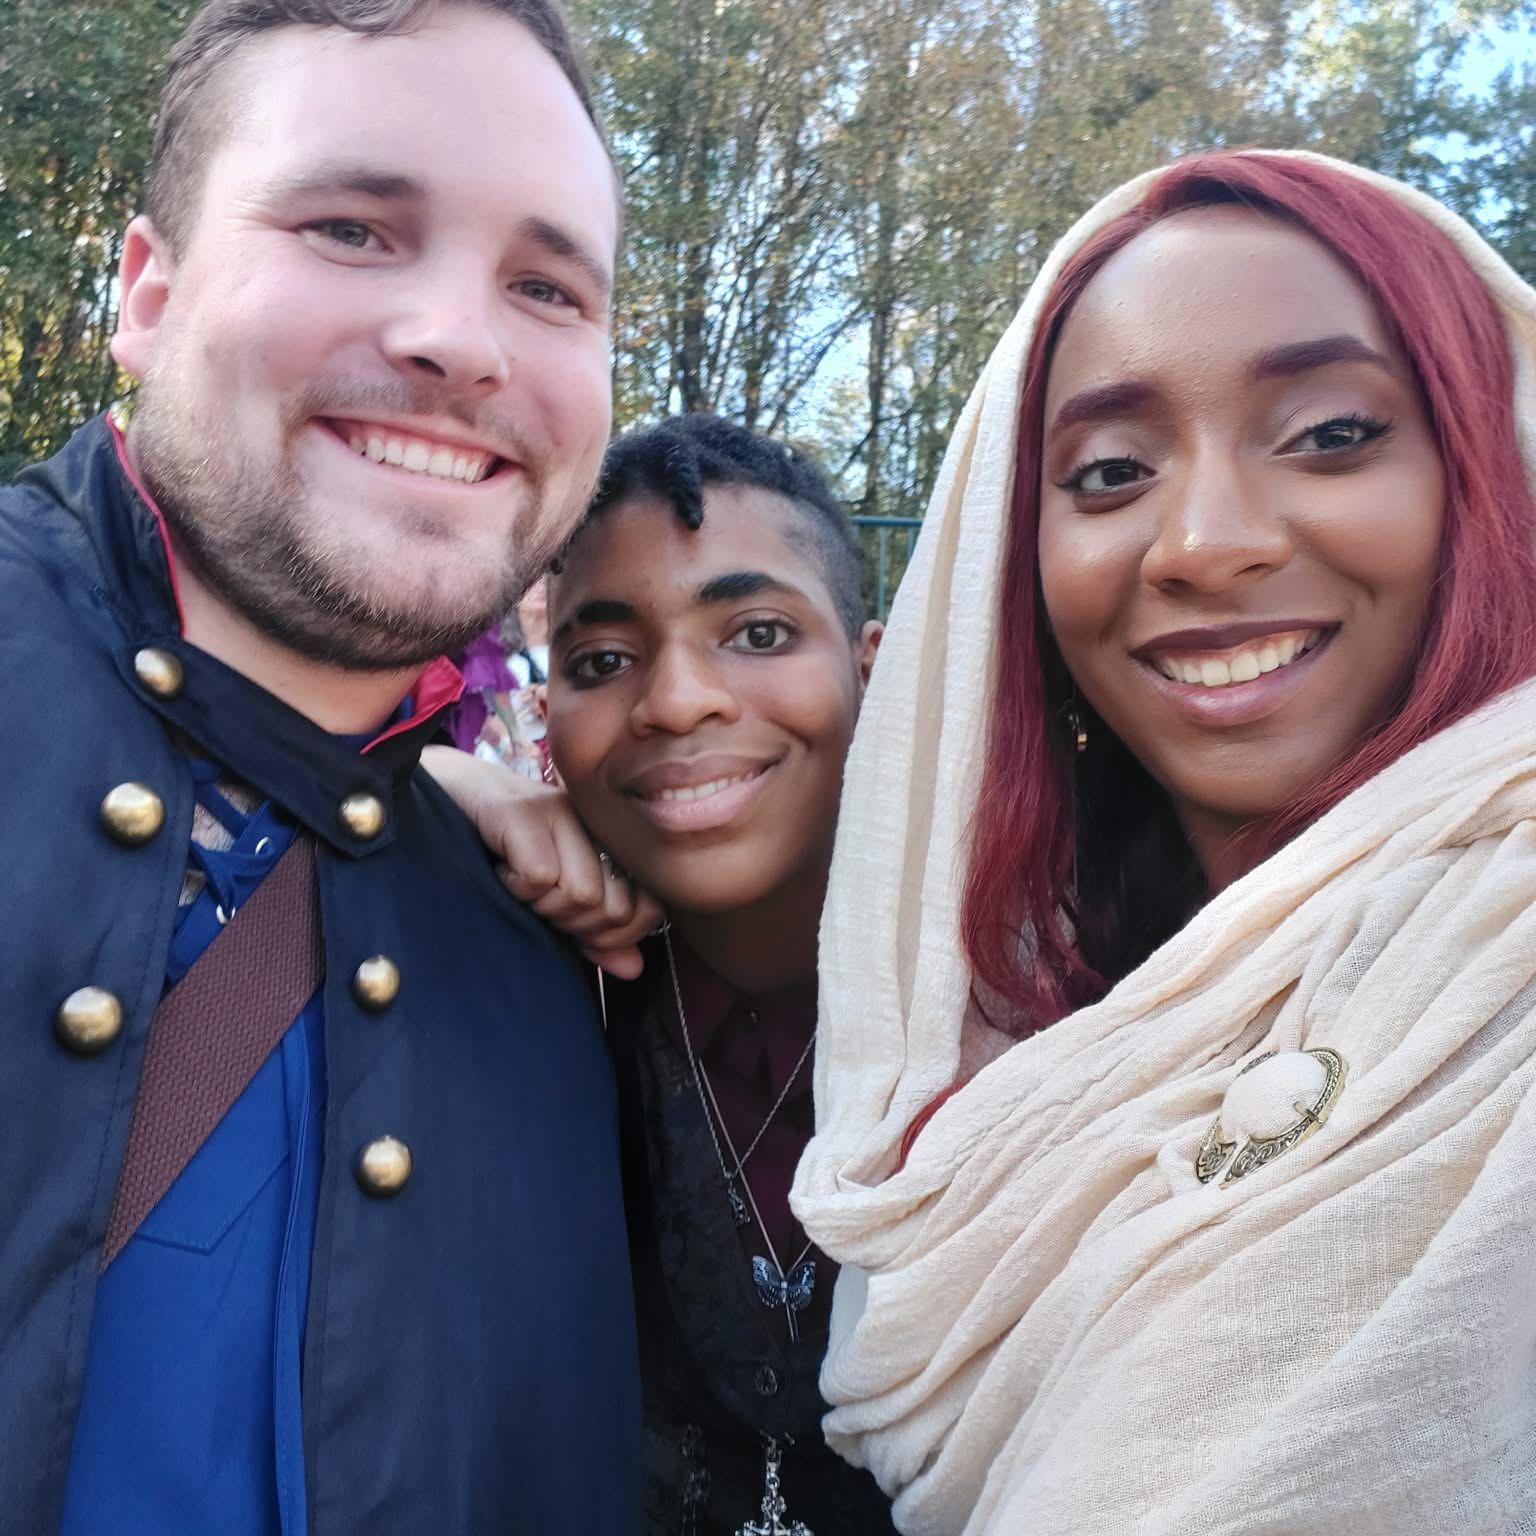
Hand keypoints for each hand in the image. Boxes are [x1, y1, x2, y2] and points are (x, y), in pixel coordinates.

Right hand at [421, 746, 661, 979]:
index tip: (570, 927)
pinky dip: (514, 887)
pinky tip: (500, 868)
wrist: (447, 796)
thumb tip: (633, 968)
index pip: (646, 910)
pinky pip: (539, 877)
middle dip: (572, 924)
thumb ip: (595, 936)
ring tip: (517, 882)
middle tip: (537, 902)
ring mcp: (563, 813)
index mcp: (613, 845)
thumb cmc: (506, 855)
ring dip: (540, 905)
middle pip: (613, 908)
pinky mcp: (524, 811)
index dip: (610, 936)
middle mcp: (597, 825)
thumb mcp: (556, 903)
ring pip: (581, 894)